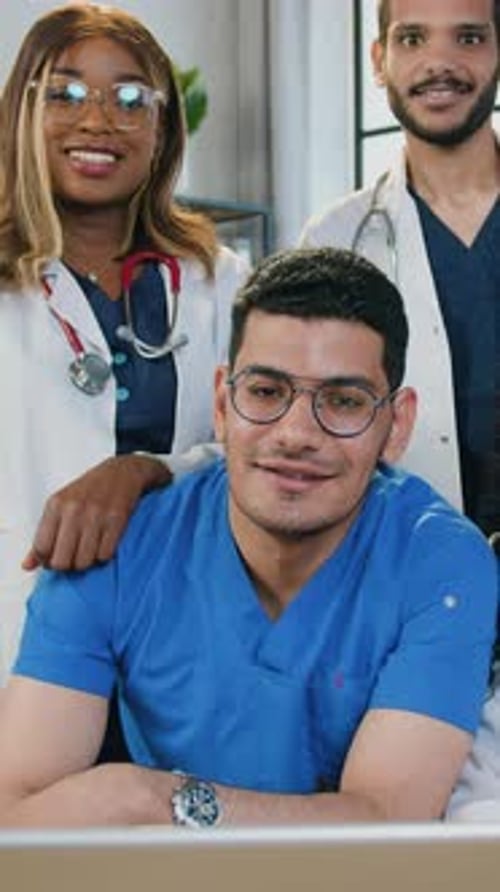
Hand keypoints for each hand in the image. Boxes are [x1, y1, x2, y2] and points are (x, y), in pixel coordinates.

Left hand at [22, 455, 171, 571]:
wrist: (121, 473)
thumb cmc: (89, 490)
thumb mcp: (60, 505)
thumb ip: (43, 535)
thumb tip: (28, 565)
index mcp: (56, 505)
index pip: (41, 548)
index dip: (46, 561)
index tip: (52, 558)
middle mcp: (74, 510)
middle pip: (61, 560)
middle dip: (66, 565)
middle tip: (71, 557)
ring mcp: (96, 515)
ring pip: (84, 561)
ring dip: (85, 562)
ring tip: (87, 550)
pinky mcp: (116, 521)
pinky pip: (104, 555)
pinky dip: (103, 555)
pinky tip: (102, 544)